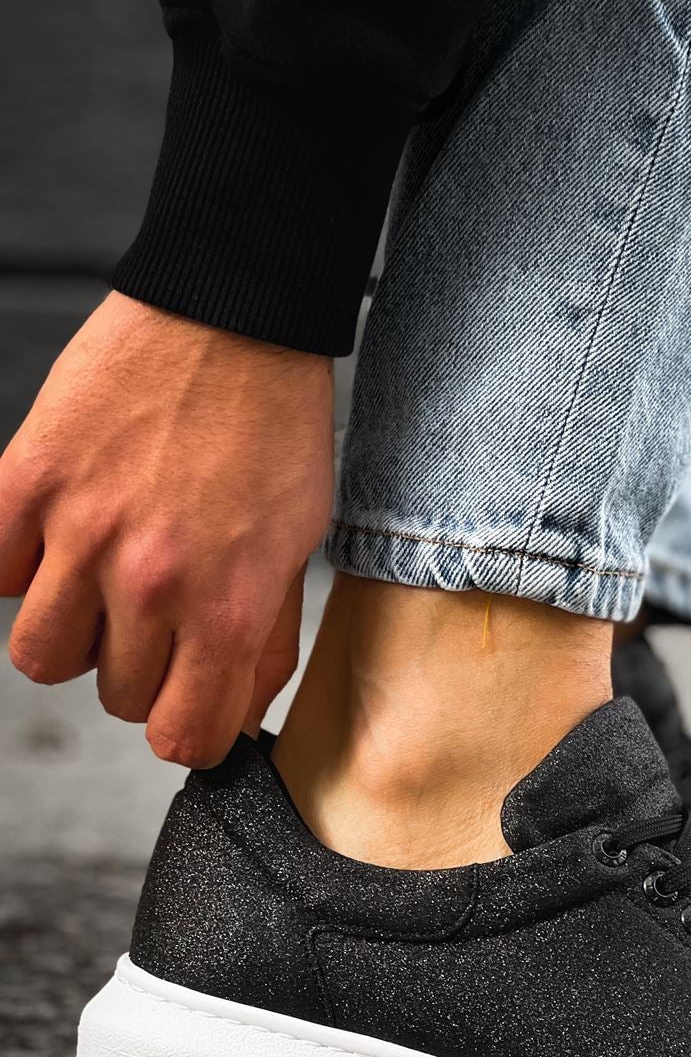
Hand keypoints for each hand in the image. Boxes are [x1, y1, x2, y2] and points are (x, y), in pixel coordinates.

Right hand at [0, 292, 333, 766]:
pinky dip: (21, 567)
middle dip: (135, 670)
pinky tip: (62, 537)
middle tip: (155, 616)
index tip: (183, 705)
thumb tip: (234, 721)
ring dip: (72, 633)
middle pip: (112, 697)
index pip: (181, 738)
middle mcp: (152, 582)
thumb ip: (265, 645)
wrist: (232, 317)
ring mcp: (83, 531)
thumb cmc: (275, 431)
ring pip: (41, 654)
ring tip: (101, 585)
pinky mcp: (29, 481)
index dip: (183, 731)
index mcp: (228, 606)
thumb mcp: (297, 549)